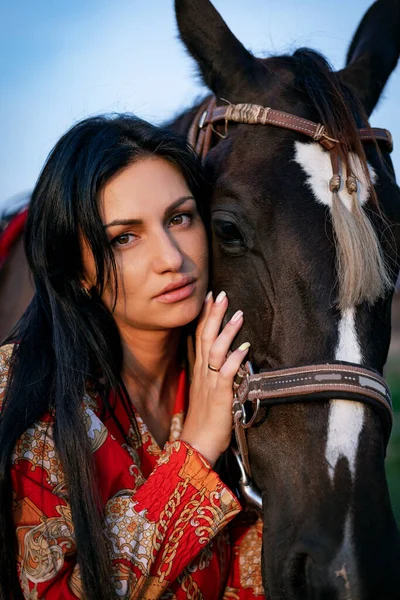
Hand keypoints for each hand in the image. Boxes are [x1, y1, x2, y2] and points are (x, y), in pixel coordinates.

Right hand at [181, 291, 249, 466]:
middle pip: (205, 337)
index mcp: (199, 370)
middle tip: (221, 294)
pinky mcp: (218, 396)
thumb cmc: (205, 420)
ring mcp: (209, 383)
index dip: (204, 317)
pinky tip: (244, 347)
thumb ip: (213, 373)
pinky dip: (234, 359)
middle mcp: (202, 373)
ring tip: (237, 314)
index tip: (209, 297)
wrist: (196, 446)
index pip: (199, 337)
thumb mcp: (206, 391)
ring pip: (214, 350)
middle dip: (213, 314)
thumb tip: (225, 358)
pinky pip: (226, 373)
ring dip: (226, 331)